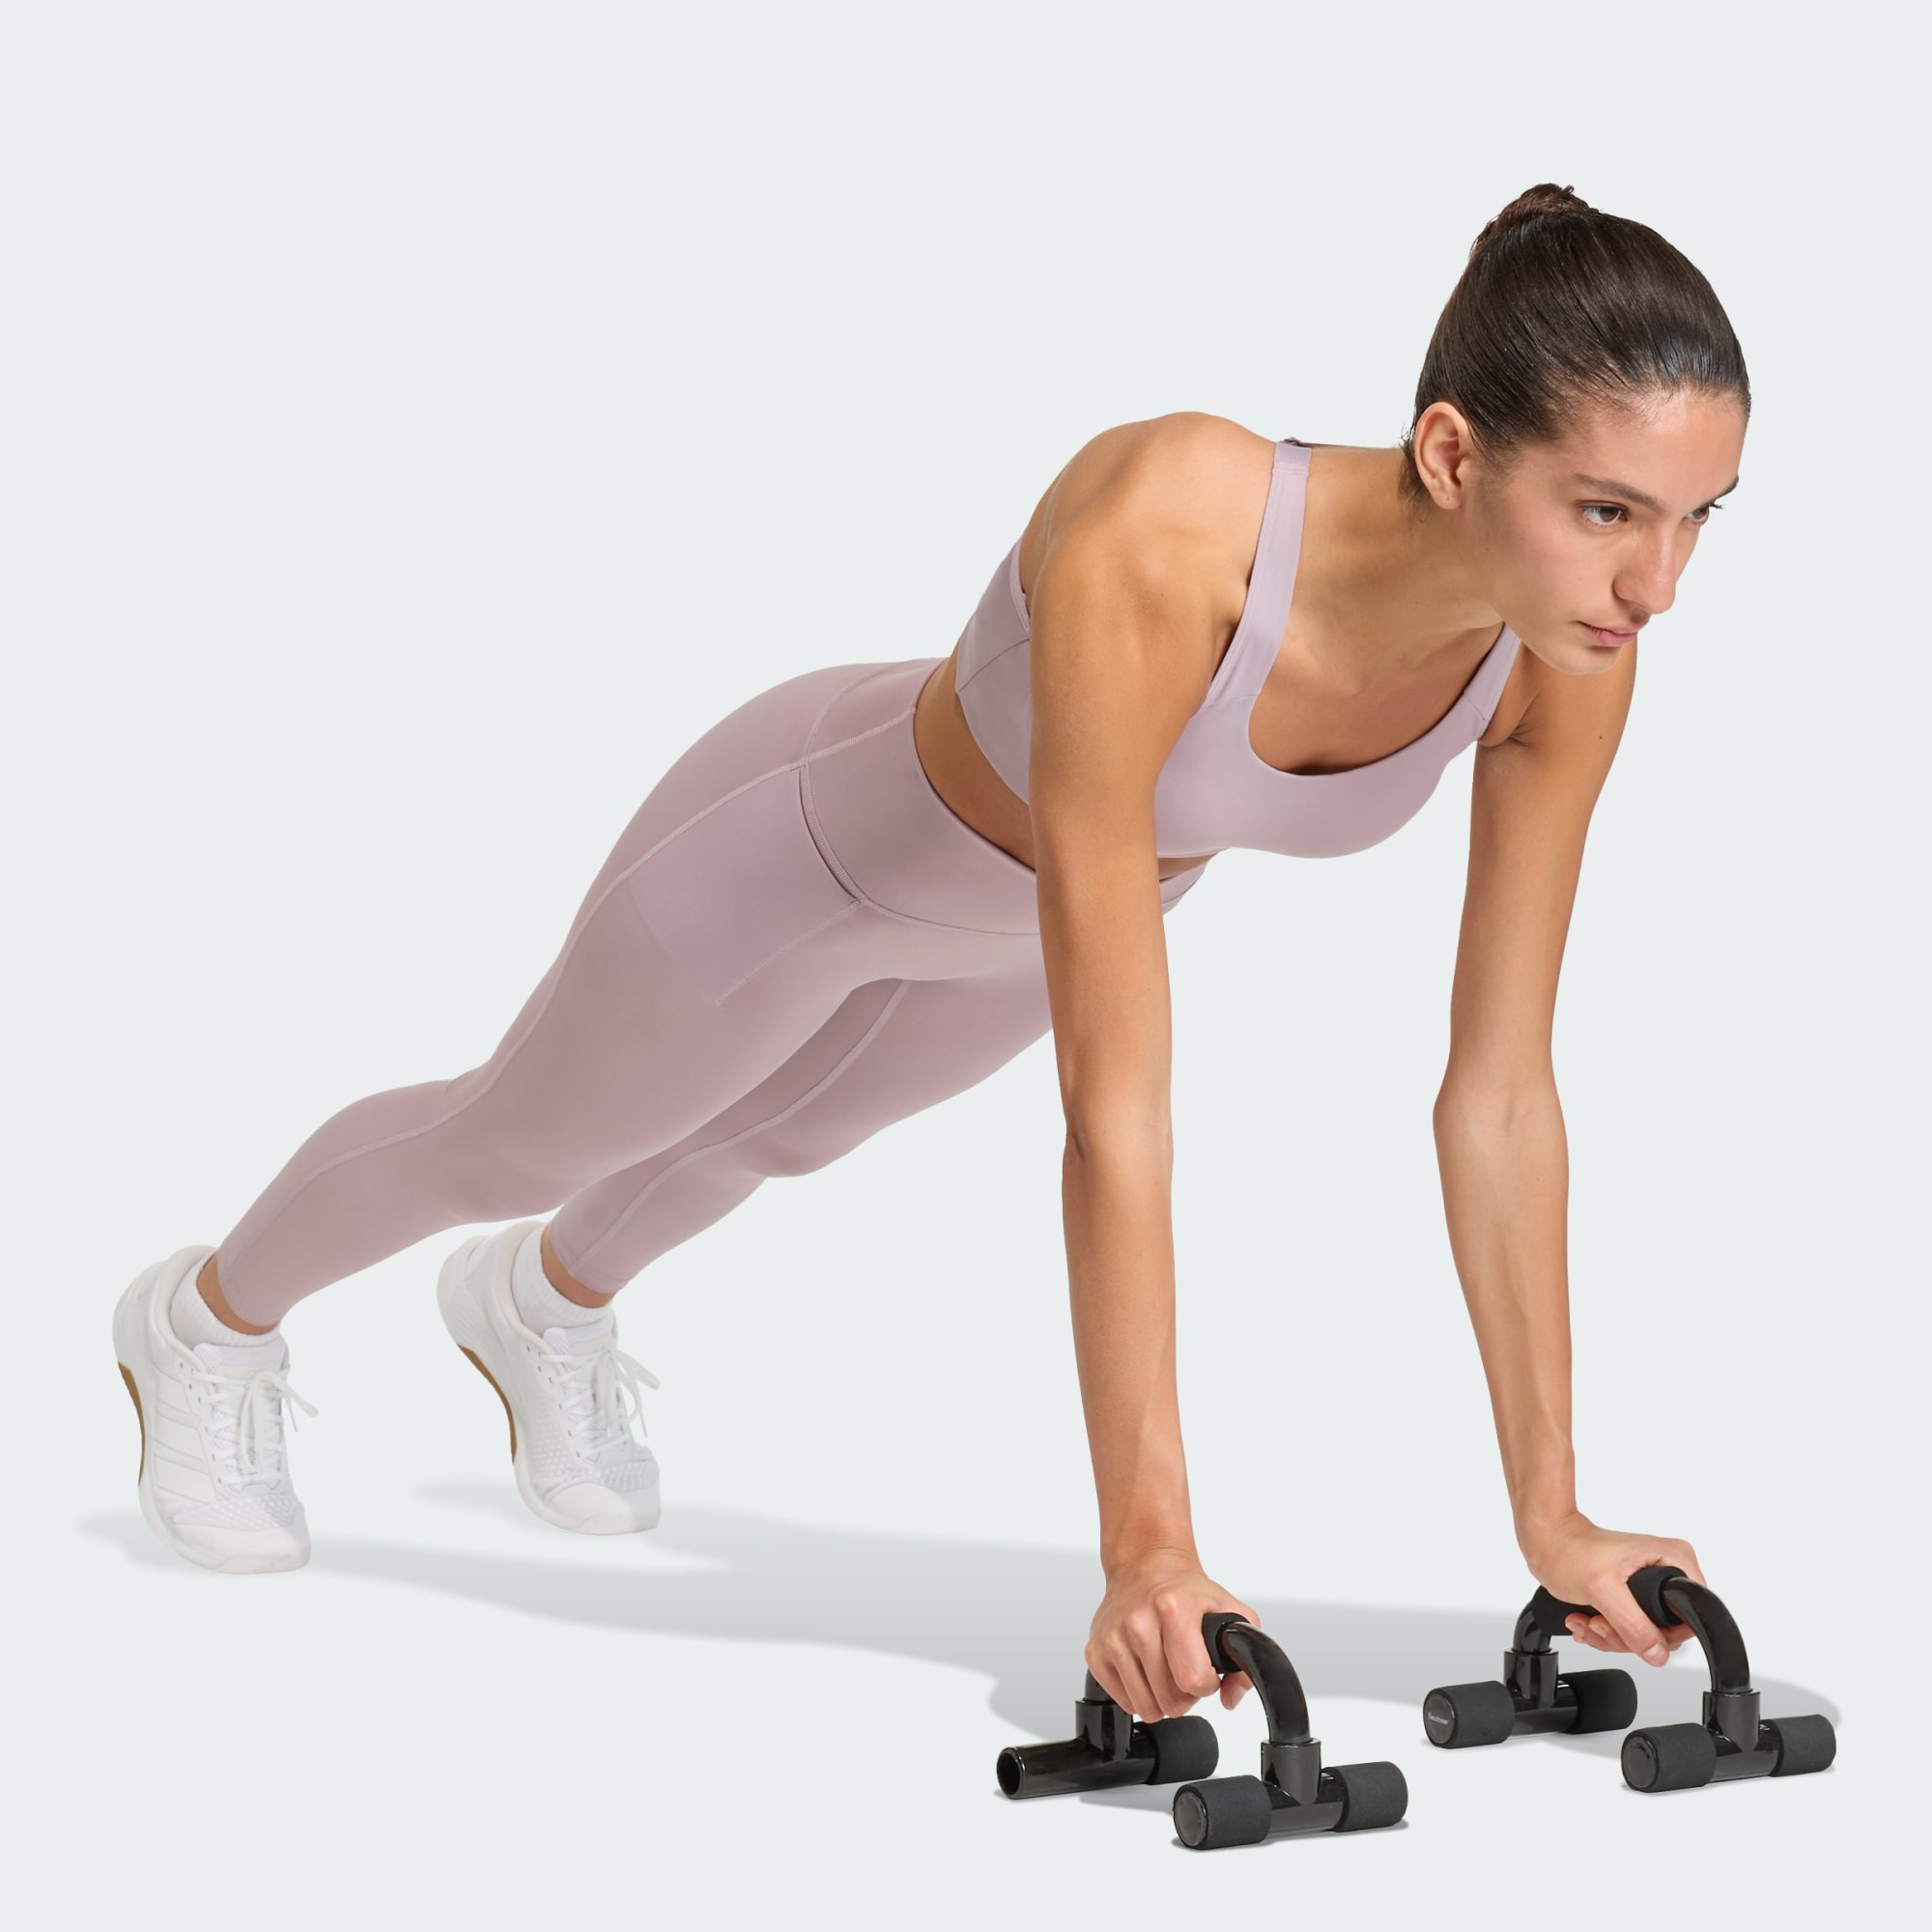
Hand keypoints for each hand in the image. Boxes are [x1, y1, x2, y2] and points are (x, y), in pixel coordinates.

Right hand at [1086, 1548, 1256, 1717]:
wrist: (1145, 1567)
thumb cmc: (1185, 1591)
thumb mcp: (1229, 1612)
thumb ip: (1244, 1658)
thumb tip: (1231, 1697)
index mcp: (1173, 1609)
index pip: (1193, 1679)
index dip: (1207, 1684)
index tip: (1206, 1670)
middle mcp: (1138, 1622)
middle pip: (1170, 1701)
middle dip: (1185, 1694)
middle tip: (1184, 1668)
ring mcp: (1113, 1638)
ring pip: (1146, 1707)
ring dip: (1161, 1697)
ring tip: (1165, 1669)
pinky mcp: (1095, 1652)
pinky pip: (1123, 1702)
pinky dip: (1138, 1694)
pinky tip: (1145, 1669)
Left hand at [1520, 1510, 1705, 1666]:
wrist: (1546, 1541)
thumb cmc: (1569, 1550)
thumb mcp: (1602, 1589)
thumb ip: (1633, 1624)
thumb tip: (1658, 1653)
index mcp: (1674, 1559)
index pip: (1690, 1615)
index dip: (1663, 1633)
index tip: (1630, 1628)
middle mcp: (1667, 1571)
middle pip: (1666, 1631)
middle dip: (1628, 1636)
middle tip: (1599, 1622)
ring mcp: (1651, 1585)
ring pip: (1646, 1635)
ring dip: (1611, 1635)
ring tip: (1588, 1620)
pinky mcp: (1634, 1596)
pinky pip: (1631, 1629)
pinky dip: (1607, 1631)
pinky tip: (1587, 1620)